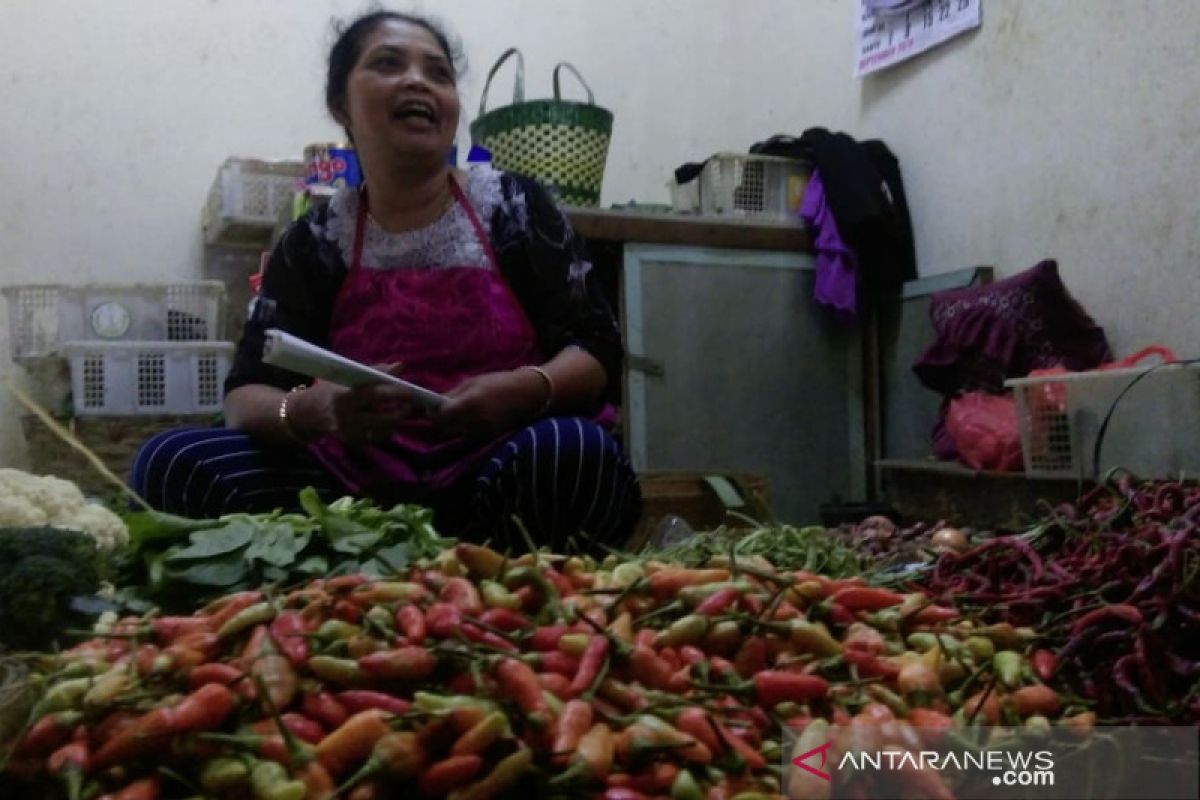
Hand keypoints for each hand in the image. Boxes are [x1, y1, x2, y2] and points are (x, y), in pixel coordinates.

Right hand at [287, 363, 416, 445]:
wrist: (304, 414)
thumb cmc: (328, 390)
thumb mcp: (346, 377)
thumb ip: (374, 372)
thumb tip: (400, 366)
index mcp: (345, 396)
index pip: (374, 394)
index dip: (395, 392)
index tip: (410, 390)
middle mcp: (346, 416)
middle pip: (382, 418)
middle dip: (400, 412)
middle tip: (410, 404)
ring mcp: (349, 432)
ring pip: (381, 431)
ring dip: (394, 421)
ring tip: (399, 411)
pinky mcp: (351, 442)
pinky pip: (375, 437)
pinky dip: (383, 429)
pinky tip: (384, 421)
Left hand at [433, 369, 546, 439]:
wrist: (526, 394)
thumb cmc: (498, 382)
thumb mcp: (473, 382)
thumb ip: (453, 394)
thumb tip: (435, 402)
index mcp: (469, 403)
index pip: (441, 416)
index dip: (432, 413)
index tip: (429, 408)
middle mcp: (474, 420)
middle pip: (446, 428)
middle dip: (438, 421)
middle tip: (436, 412)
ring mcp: (481, 430)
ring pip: (455, 433)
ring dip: (449, 426)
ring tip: (452, 414)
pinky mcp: (487, 436)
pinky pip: (466, 434)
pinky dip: (461, 428)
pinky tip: (465, 418)